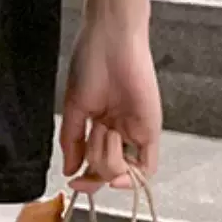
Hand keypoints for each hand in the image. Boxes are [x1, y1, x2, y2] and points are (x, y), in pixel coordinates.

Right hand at [59, 17, 162, 193]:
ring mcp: (136, 131)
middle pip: (109, 172)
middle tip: (89, 145)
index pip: (96, 164)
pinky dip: (130, 173)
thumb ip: (72, 141)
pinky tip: (115, 159)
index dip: (85, 180)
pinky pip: (146, 166)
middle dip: (95, 169)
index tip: (72, 182)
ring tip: (101, 131)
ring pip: (125, 173)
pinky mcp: (151, 128)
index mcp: (101, 123)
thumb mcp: (75, 106)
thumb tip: (70, 169)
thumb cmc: (91, 61)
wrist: (111, 39)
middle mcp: (120, 131)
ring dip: (107, 163)